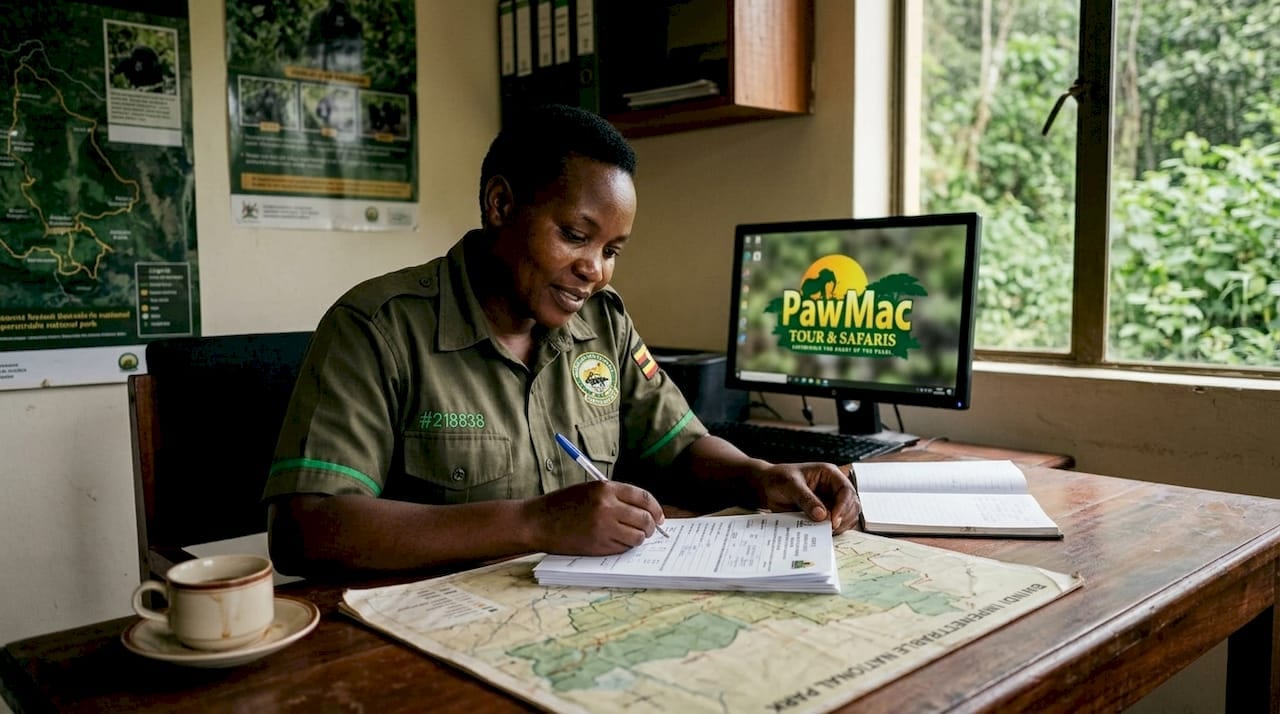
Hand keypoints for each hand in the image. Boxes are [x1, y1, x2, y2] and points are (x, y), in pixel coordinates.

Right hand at [524, 480, 665, 554]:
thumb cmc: (562, 505)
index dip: (655, 509)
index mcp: (605, 488)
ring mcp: (603, 527)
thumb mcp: (589, 491)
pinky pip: (623, 548)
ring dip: (638, 539)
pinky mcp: (598, 545)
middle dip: (651, 527)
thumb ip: (615, 497)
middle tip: (649, 531)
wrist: (538, 522)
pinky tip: (615, 542)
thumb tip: (645, 511)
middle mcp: (607, 506)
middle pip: (645, 519)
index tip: (659, 517)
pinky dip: (624, 547)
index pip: (643, 498)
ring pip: (637, 537)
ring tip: (631, 537)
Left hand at [751, 462, 860, 533]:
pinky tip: (821, 533)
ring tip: (825, 532)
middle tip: (830, 529)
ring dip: (840, 526)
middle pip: (852, 505)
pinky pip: (835, 524)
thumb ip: (806, 499)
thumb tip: (822, 516)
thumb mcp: (790, 485)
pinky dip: (832, 531)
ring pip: (847, 517)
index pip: (846, 491)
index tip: (833, 520)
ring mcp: (831, 501)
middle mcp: (834, 488)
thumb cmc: (778, 479)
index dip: (844, 506)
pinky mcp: (825, 514)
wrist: (766, 488)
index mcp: (829, 474)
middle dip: (844, 518)